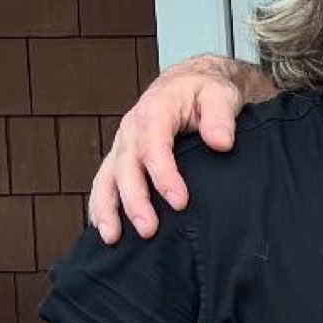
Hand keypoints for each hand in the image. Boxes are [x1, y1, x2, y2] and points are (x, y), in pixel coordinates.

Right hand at [89, 58, 248, 244]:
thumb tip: (221, 142)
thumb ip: (221, 117)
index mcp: (155, 112)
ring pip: (107, 177)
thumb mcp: (220, 95)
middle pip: (126, 168)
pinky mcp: (123, 158)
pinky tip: (104, 231)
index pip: (154, 146)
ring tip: (111, 239)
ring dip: (107, 209)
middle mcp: (132, 130)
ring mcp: (124, 145)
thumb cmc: (207, 91)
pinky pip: (105, 182)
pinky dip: (101, 206)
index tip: (180, 202)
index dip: (164, 175)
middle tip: (148, 230)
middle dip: (135, 200)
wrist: (191, 83)